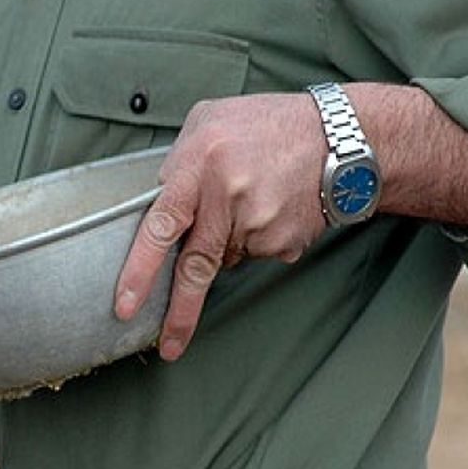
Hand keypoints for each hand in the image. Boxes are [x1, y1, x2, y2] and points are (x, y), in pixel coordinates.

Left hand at [114, 93, 329, 360]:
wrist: (342, 136)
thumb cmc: (266, 124)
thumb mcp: (209, 121)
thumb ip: (178, 161)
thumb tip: (156, 200)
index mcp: (201, 163)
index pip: (161, 225)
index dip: (140, 269)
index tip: (125, 304)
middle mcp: (228, 197)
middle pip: (194, 266)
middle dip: (179, 313)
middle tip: (168, 347)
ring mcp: (259, 223)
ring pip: (223, 256)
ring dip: (224, 241)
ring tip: (247, 199)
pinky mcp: (283, 242)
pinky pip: (253, 253)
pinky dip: (252, 238)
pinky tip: (270, 207)